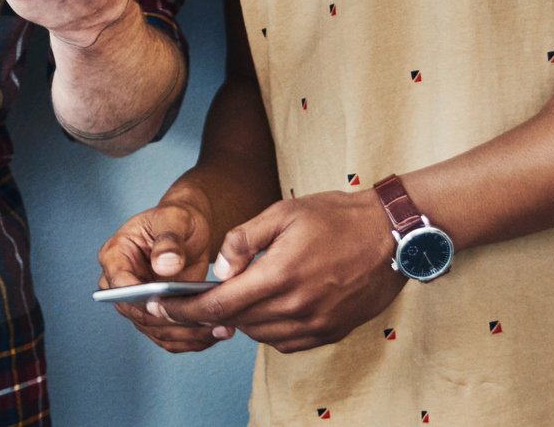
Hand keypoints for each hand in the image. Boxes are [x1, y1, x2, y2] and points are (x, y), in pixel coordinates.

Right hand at [98, 196, 230, 352]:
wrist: (189, 230)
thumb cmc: (176, 219)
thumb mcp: (174, 220)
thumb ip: (168, 241)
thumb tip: (165, 265)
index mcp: (115, 256)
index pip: (118, 283)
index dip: (140, 296)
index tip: (166, 302)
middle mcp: (122, 284)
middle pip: (138, 314)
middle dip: (172, 320)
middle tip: (205, 320)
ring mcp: (139, 303)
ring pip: (156, 330)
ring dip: (187, 335)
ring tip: (220, 329)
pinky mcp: (157, 316)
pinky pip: (170, 336)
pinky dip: (192, 339)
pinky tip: (217, 333)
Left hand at [163, 190, 405, 353]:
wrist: (392, 235)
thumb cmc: (336, 217)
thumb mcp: (282, 212)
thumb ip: (243, 241)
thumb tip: (219, 270)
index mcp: (279, 276)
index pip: (219, 305)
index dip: (184, 310)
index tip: (160, 307)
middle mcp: (297, 307)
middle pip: (236, 322)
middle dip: (211, 312)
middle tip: (197, 296)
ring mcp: (316, 324)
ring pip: (260, 334)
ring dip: (242, 319)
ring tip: (242, 293)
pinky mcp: (331, 332)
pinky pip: (286, 342)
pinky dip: (269, 328)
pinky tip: (272, 304)